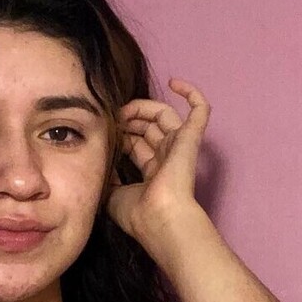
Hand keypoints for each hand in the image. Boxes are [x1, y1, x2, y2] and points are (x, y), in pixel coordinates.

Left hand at [109, 79, 210, 246]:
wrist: (157, 219)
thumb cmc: (137, 214)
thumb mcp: (112, 195)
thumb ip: (107, 176)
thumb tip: (101, 160)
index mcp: (152, 172)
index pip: (137, 144)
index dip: (121, 134)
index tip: (105, 130)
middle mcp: (167, 158)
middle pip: (148, 128)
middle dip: (128, 120)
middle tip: (111, 119)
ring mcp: (179, 147)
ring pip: (164, 115)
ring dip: (143, 108)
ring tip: (124, 110)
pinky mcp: (190, 138)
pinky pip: (199, 110)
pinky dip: (190, 93)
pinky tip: (173, 82)